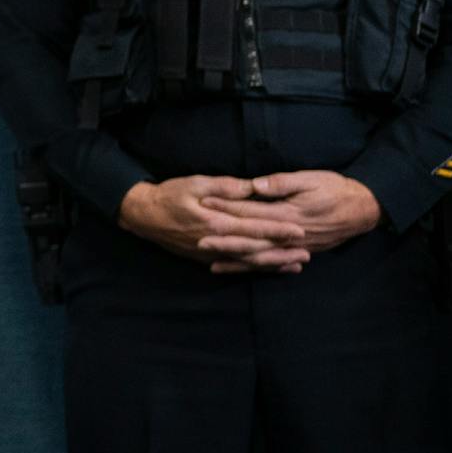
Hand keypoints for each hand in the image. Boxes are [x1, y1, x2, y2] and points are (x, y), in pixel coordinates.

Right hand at [118, 175, 310, 274]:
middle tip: (307, 251)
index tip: (299, 230)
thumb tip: (252, 187)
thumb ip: (225, 187)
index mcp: (216, 223)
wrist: (144, 216)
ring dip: (274, 264)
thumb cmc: (169, 195)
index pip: (253, 228)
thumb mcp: (196, 183)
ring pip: (248, 262)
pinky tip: (272, 269)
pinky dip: (256, 268)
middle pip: (255, 250)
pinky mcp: (207, 259)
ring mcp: (212, 254)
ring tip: (297, 264)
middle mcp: (216, 243)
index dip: (277, 229)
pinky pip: (237, 266)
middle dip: (282, 251)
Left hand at [202, 170, 380, 260]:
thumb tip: (256, 185)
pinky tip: (234, 269)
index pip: (251, 211)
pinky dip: (252, 267)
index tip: (205, 203)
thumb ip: (282, 183)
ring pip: (260, 256)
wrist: (363, 209)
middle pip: (252, 238)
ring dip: (235, 258)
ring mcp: (294, 246)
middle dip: (225, 239)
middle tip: (199, 238)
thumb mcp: (311, 179)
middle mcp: (289, 235)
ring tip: (210, 260)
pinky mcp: (298, 251)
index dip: (227, 207)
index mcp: (289, 214)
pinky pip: (271, 263)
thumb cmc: (336, 189)